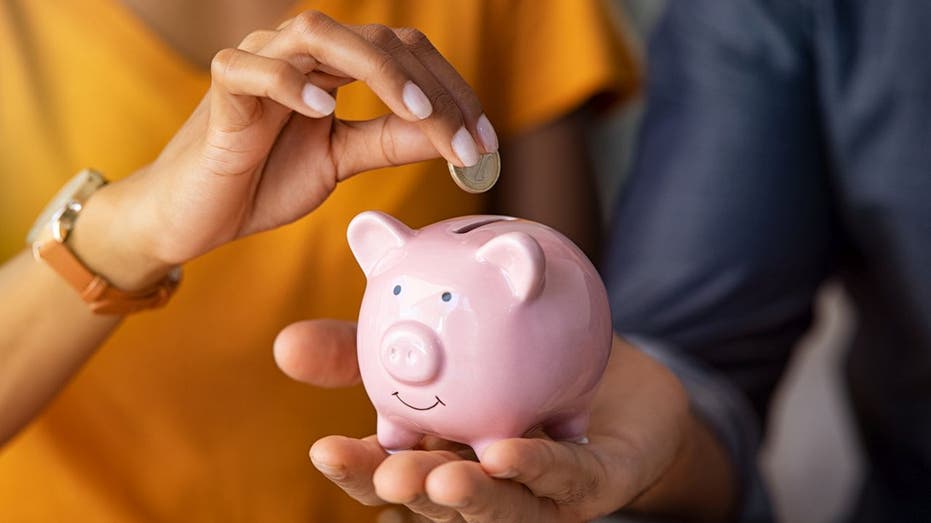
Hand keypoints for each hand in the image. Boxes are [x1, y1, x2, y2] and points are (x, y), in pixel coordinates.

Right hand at [72, 12, 497, 288]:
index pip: (406, 56)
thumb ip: (389, 142)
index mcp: (334, 67)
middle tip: (467, 140)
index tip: (485, 143)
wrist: (196, 214)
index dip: (451, 92)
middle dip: (432, 89)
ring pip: (320, 34)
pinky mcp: (222, 90)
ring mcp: (259, 63)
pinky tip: (324, 109)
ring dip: (379, 71)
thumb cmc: (264, 180)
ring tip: (419, 114)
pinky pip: (251, 69)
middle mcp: (301, 53)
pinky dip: (288, 82)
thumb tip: (449, 136)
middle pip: (379, 41)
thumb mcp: (340, 161)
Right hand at [274, 321, 735, 521]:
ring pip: (499, 505)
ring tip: (438, 479)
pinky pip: (564, 480)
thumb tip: (284, 343)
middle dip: (406, 492)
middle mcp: (481, 480)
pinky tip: (509, 452)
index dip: (358, 469)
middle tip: (386, 474)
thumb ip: (366, 347)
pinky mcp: (590, 484)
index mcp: (439, 453)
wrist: (608, 367)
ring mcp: (536, 491)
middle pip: (435, 499)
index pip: (390, 470)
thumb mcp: (436, 343)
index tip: (324, 449)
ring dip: (467, 498)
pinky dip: (537, 470)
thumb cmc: (513, 360)